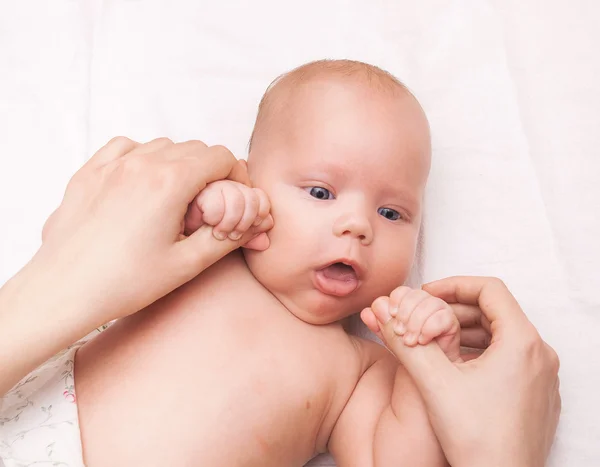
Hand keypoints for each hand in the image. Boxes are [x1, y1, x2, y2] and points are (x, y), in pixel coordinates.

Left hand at [40, 137, 272, 323]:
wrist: (65, 290)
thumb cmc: (123, 282)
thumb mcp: (186, 264)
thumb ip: (225, 238)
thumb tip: (250, 224)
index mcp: (169, 183)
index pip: (219, 157)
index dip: (235, 175)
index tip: (234, 195)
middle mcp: (141, 164)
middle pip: (194, 148)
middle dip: (210, 171)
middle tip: (209, 202)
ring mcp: (111, 166)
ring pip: (161, 145)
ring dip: (178, 163)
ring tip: (176, 197)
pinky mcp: (89, 173)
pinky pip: (125, 146)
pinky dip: (142, 156)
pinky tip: (143, 181)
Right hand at [362, 277, 560, 466]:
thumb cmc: (477, 440)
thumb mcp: (434, 383)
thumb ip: (406, 342)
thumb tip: (382, 312)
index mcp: (522, 343)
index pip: (490, 289)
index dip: (454, 285)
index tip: (428, 293)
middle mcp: (540, 356)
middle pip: (495, 312)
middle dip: (455, 310)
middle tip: (425, 317)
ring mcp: (542, 377)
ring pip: (501, 336)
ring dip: (466, 332)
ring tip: (434, 341)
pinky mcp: (537, 395)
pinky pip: (509, 358)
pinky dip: (480, 352)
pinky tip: (454, 367)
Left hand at [363, 286, 460, 361]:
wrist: (426, 384)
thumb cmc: (409, 362)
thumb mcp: (390, 342)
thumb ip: (379, 326)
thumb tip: (367, 311)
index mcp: (410, 307)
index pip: (402, 292)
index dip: (395, 301)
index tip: (391, 316)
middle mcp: (427, 308)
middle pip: (417, 294)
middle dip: (406, 312)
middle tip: (400, 333)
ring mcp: (442, 316)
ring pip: (431, 302)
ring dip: (417, 321)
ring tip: (410, 342)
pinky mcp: (453, 327)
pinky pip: (445, 316)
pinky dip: (431, 327)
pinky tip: (423, 341)